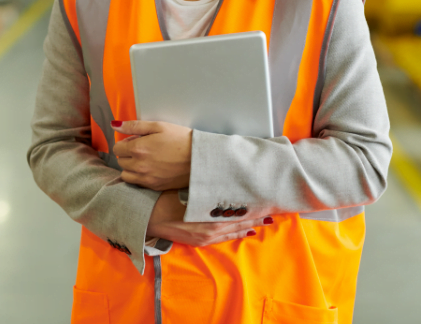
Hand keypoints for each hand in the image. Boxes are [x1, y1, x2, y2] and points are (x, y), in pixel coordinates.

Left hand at [112, 120, 191, 191]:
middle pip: (120, 161)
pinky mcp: (154, 186)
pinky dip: (138, 177)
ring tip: (144, 160)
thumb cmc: (181, 139)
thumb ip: (134, 125)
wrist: (200, 158)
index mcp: (138, 148)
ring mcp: (146, 178)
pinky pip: (136, 183)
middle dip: (127, 154)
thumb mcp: (159, 126)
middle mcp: (139, 165)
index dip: (126, 142)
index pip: (117, 148)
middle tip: (142, 148)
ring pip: (125, 174)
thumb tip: (114, 125)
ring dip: (130, 167)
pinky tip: (150, 169)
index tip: (137, 140)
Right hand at [146, 191, 272, 246]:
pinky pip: (224, 238)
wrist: (147, 217)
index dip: (254, 205)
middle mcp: (210, 228)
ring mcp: (205, 236)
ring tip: (265, 219)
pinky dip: (237, 233)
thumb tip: (225, 179)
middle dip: (257, 215)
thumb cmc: (165, 199)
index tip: (267, 199)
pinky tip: (246, 231)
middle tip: (274, 210)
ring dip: (250, 224)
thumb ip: (206, 188)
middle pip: (240, 221)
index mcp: (209, 214)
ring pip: (234, 230)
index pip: (238, 210)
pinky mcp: (200, 241)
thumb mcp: (187, 189)